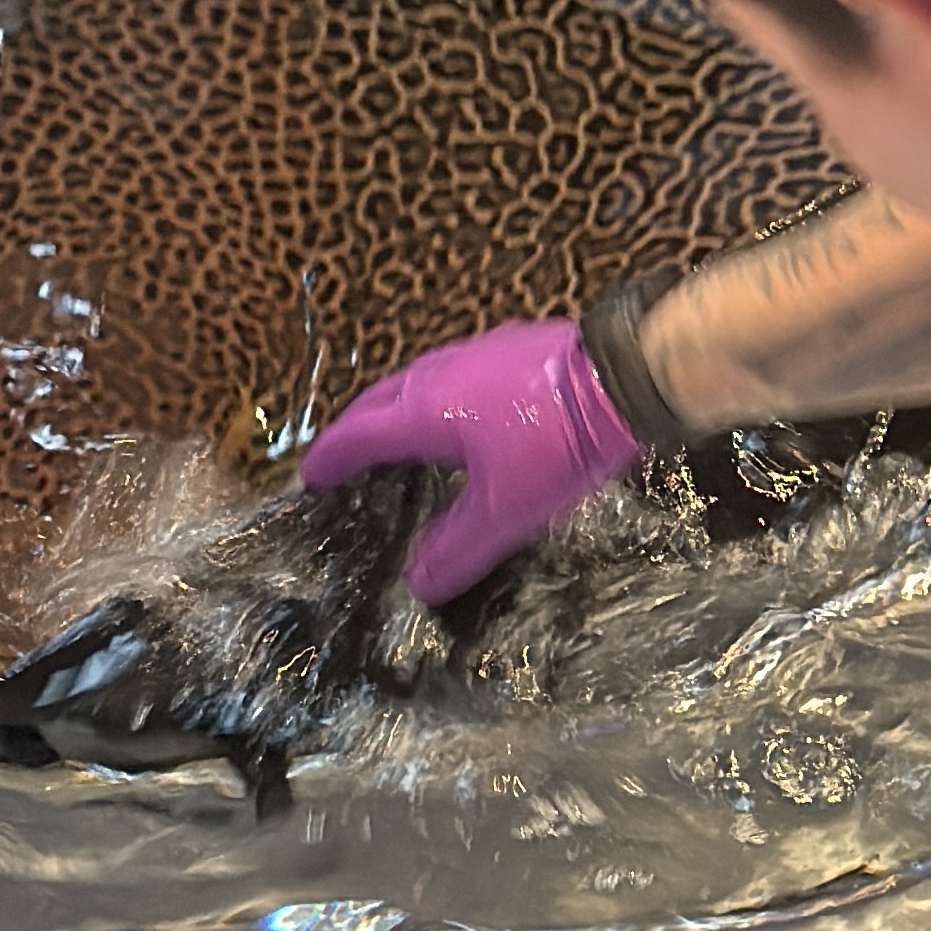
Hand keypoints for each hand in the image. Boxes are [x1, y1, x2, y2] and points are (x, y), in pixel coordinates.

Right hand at [300, 312, 645, 615]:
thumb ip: (457, 550)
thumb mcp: (505, 512)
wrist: (620, 379)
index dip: (330, 460)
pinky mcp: (507, 347)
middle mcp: (436, 375)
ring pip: (413, 381)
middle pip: (377, 402)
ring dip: (394, 410)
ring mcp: (472, 353)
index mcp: (423, 413)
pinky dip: (435, 397)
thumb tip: (419, 584)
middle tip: (345, 459)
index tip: (310, 477)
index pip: (356, 436)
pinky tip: (461, 415)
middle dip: (355, 430)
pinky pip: (451, 373)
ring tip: (395, 438)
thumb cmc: (557, 445)